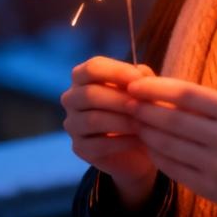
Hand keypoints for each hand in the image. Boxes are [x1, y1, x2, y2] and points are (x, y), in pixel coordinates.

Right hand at [61, 56, 158, 208]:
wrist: (141, 145)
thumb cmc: (140, 107)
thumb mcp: (144, 88)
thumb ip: (141, 78)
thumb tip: (139, 77)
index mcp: (85, 77)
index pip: (92, 68)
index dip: (116, 72)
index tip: (139, 80)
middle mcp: (72, 98)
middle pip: (89, 94)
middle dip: (119, 99)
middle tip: (142, 106)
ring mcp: (73, 124)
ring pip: (92, 120)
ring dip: (122, 121)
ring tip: (143, 123)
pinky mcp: (79, 148)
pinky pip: (97, 144)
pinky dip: (121, 141)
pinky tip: (139, 140)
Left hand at [125, 77, 216, 216]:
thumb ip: (200, 101)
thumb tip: (155, 86)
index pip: (186, 94)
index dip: (155, 88)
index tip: (134, 85)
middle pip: (173, 120)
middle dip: (144, 110)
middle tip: (127, 103)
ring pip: (167, 145)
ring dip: (145, 132)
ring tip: (135, 122)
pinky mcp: (207, 187)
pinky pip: (171, 167)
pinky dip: (154, 153)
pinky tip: (148, 144)